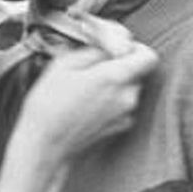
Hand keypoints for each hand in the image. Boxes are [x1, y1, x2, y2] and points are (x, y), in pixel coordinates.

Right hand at [9, 43, 157, 164]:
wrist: (43, 147)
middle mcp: (127, 97)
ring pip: (128, 89)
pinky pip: (121, 106)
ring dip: (112, 85)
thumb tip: (108, 44)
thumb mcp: (63, 65)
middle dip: (118, 66)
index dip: (134, 49)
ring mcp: (125, 115)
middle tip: (91, 68)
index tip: (116, 49)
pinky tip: (86, 106)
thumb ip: (94, 49)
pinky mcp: (119, 128)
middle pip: (137, 72)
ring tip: (84, 90)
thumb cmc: (47, 107)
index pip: (148, 56)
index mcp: (115, 77)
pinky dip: (109, 102)